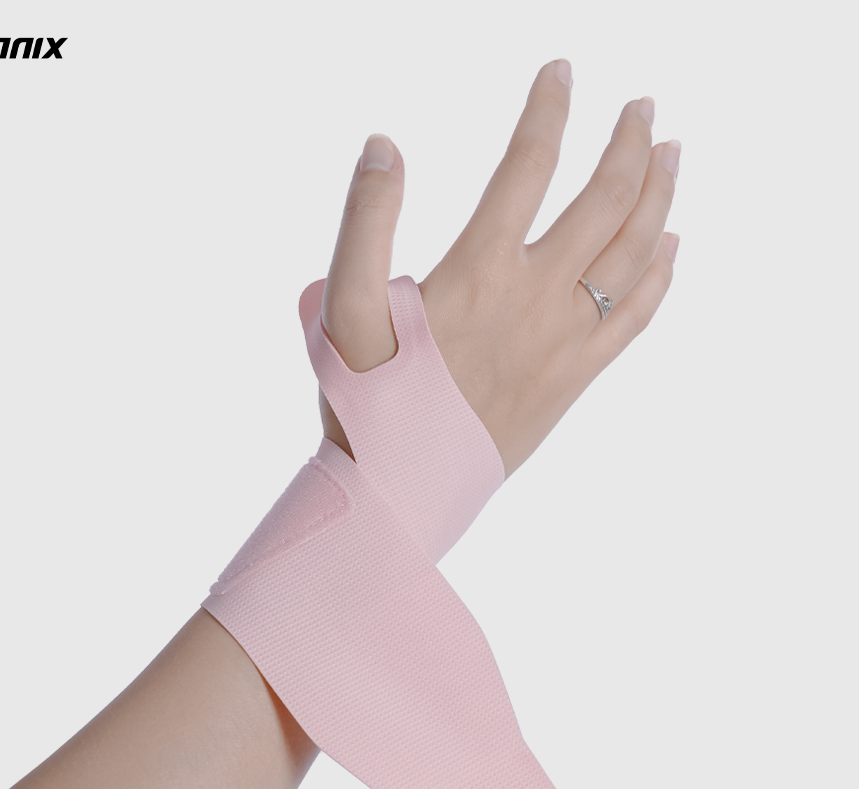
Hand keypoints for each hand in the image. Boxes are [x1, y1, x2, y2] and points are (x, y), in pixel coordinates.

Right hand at [318, 59, 680, 478]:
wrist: (401, 494)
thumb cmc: (364, 406)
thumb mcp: (338, 311)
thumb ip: (361, 225)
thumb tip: (383, 145)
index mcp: (479, 273)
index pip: (528, 167)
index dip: (548, 110)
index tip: (561, 72)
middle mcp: (534, 300)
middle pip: (604, 202)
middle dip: (630, 144)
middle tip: (643, 107)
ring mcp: (562, 343)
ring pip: (633, 254)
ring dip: (658, 197)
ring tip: (671, 155)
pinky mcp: (572, 381)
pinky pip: (635, 320)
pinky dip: (660, 276)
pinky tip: (670, 248)